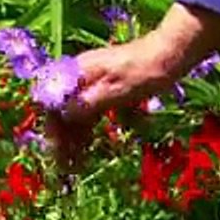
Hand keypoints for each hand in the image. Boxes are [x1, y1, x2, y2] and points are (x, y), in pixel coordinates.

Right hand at [48, 3, 219, 169]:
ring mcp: (95, 83)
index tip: (57, 150)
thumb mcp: (112, 92)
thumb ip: (84, 106)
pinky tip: (92, 146)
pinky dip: (91, 129)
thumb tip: (62, 118)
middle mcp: (80, 78)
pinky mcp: (110, 90)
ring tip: (77, 162)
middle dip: (63, 138)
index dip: (52, 128)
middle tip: (67, 165)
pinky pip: (93, 112)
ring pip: (78, 114)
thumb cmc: (141, 72)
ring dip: (76, 138)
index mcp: (75, 74)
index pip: (50, 103)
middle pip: (63, 111)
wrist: (170, 55)